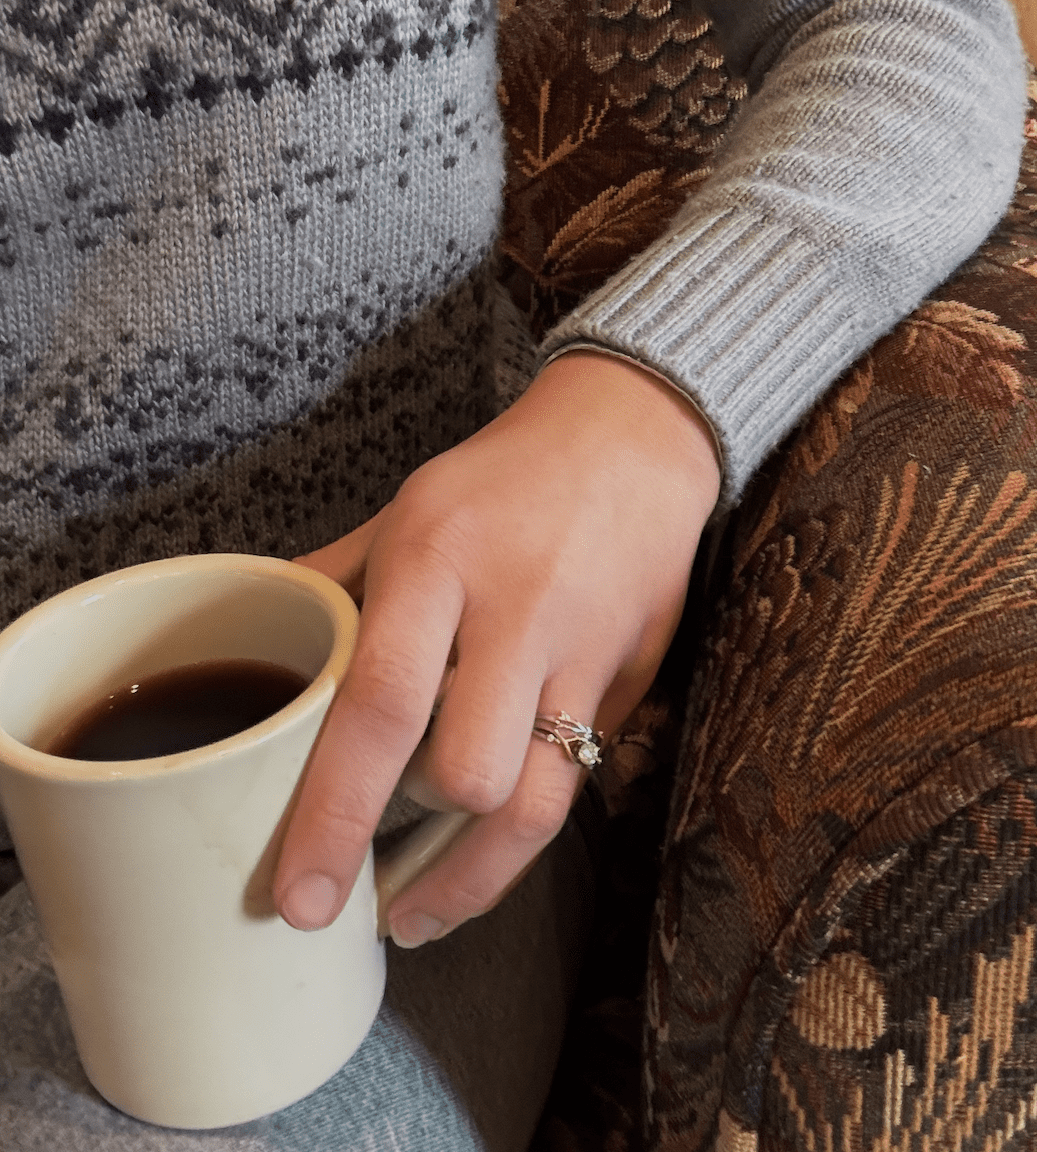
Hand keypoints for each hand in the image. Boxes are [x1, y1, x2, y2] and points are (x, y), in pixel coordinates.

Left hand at [272, 351, 720, 945]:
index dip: (335, 814)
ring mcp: (586, 650)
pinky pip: (578, 779)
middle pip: (468, 774)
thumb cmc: (499, 480)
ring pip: (540, 803)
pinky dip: (524, 827)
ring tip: (422, 910)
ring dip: (474, 877)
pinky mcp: (633, 679)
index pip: (381, 704)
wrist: (630, 439)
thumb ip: (333, 586)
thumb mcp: (404, 511)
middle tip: (361, 874)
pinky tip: (486, 845)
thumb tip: (255, 651)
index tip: (301, 898)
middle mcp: (517, 609)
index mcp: (437, 559)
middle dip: (412, 848)